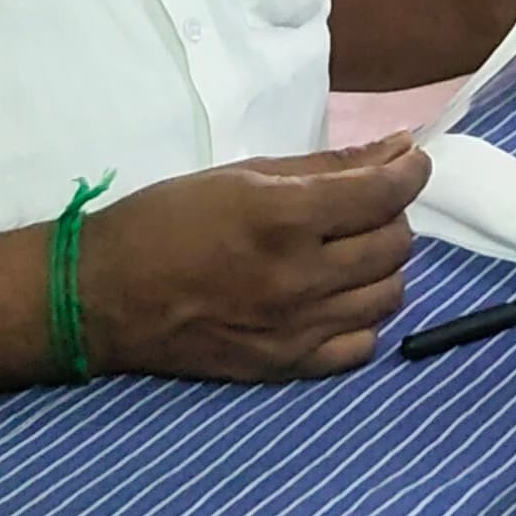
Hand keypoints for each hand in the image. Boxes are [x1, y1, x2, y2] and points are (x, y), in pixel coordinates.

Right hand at [76, 134, 426, 382]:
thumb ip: (327, 166)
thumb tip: (397, 148)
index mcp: (285, 218)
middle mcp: (300, 277)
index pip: (384, 194)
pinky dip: (361, 319)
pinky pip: (361, 347)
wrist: (104, 296)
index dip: (411, 171)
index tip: (411, 161)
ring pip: (388, 294)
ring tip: (349, 252)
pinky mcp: (287, 367)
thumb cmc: (166, 221)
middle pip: (395, 244)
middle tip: (362, 206)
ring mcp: (298, 329)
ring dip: (381, 266)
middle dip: (391, 215)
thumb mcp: (242, 176)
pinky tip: (335, 299)